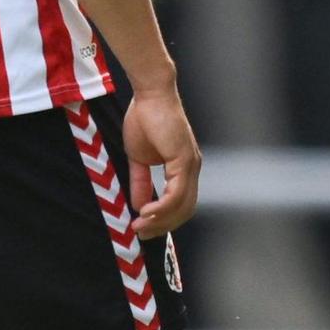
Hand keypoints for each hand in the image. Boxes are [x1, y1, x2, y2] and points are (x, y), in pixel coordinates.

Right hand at [122, 86, 201, 237]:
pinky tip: (146, 212)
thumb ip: (141, 182)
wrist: (150, 96)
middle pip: (184, 211)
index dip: (163, 220)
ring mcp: (191, 165)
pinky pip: (176, 193)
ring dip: (160, 221)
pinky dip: (162, 207)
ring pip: (182, 205)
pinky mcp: (184, 160)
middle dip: (162, 227)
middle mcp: (192, 169)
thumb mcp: (139, 159)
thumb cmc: (145, 120)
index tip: (143, 228)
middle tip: (140, 233)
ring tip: (140, 225)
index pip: (181, 204)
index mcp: (184, 168)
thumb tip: (137, 204)